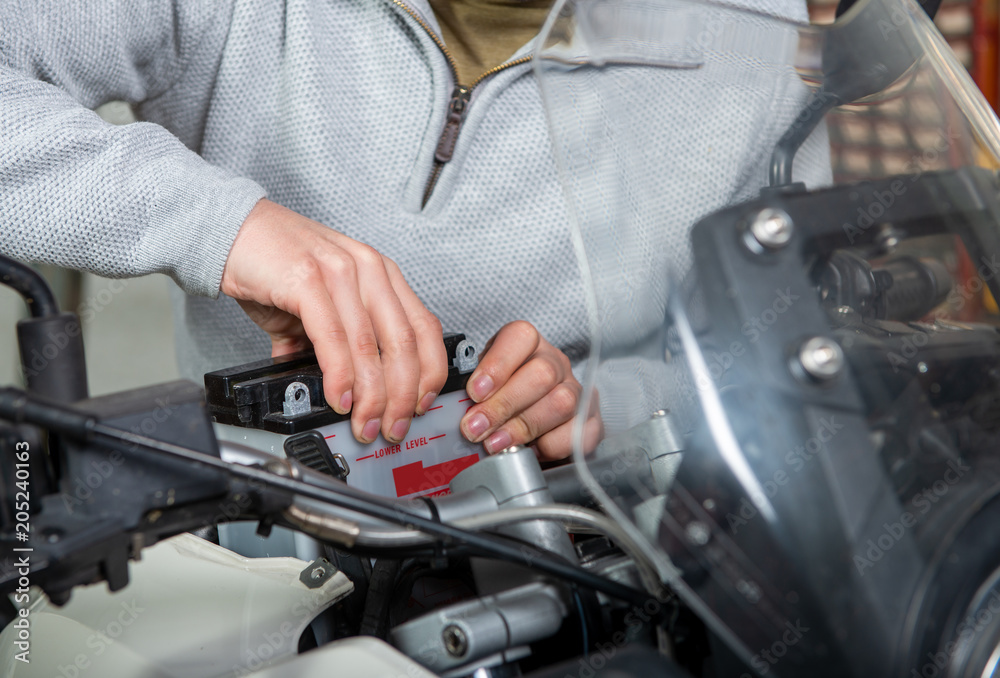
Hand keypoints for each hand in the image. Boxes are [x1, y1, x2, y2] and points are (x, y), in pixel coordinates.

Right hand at [221, 199, 447, 443]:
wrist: (230, 230)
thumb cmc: (276, 262)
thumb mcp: (322, 302)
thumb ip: (338, 340)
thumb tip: (342, 387)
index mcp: (381, 274)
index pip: (424, 328)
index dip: (430, 372)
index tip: (423, 403)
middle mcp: (368, 269)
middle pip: (403, 344)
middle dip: (402, 397)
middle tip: (393, 427)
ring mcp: (340, 271)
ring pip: (370, 347)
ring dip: (371, 396)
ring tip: (365, 423)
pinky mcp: (307, 279)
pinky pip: (334, 338)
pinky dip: (340, 376)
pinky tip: (340, 398)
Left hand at [460, 321, 602, 459]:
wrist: (533, 425)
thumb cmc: (500, 402)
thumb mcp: (480, 387)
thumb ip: (470, 392)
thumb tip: (448, 408)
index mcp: (527, 345)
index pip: (520, 337)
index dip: (497, 365)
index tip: (474, 393)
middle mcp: (555, 364)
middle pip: (541, 374)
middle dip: (504, 405)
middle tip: (476, 428)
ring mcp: (576, 390)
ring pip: (562, 402)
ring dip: (524, 427)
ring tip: (496, 444)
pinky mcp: (589, 420)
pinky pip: (580, 432)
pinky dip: (554, 445)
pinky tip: (532, 451)